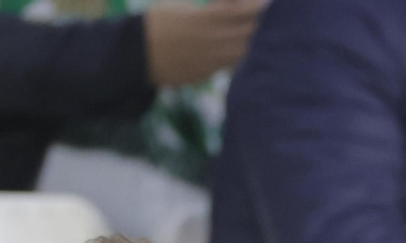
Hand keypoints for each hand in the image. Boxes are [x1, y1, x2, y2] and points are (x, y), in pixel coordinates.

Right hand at [143, 0, 266, 87]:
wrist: (137, 54)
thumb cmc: (156, 22)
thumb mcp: (181, 6)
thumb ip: (211, 8)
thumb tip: (230, 6)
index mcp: (206, 20)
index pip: (241, 11)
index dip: (256, 6)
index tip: (267, 3)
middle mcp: (213, 41)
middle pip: (249, 33)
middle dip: (260, 24)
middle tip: (269, 18)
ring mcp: (212, 60)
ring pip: (244, 52)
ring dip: (252, 42)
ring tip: (257, 34)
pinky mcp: (207, 73)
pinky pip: (231, 65)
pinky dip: (239, 56)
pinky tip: (242, 49)